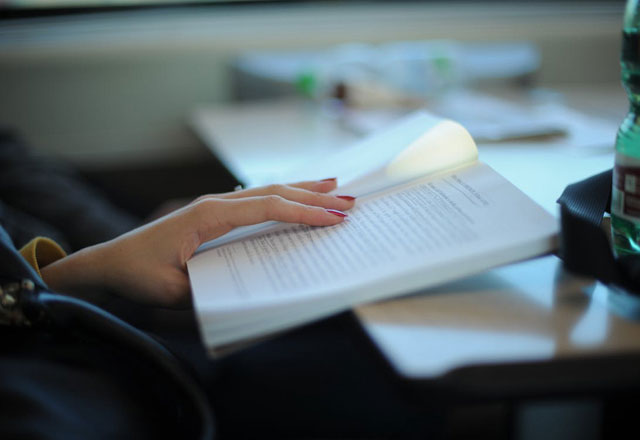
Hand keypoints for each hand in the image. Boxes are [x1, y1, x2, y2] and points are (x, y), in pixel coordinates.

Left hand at [40, 179, 354, 307]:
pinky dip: (282, 195)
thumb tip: (250, 291)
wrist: (110, 262)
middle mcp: (214, 203)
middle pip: (273, 193)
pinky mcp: (214, 212)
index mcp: (208, 216)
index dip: (303, 213)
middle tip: (348, 201)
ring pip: (266, 190)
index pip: (266, 208)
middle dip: (313, 197)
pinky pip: (255, 198)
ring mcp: (214, 204)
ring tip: (333, 184)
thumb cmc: (138, 274)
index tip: (333, 218)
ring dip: (301, 188)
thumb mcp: (174, 292)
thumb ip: (210, 289)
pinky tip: (294, 195)